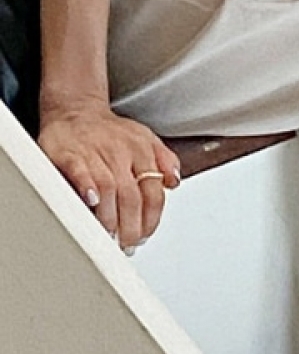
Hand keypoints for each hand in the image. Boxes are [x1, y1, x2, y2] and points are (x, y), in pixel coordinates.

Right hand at [38, 104, 181, 249]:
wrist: (74, 110)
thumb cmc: (110, 132)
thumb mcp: (146, 140)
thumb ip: (165, 161)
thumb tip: (175, 181)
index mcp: (142, 151)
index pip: (153, 193)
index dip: (151, 219)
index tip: (144, 236)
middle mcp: (121, 152)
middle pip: (132, 196)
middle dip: (131, 226)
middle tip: (127, 244)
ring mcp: (95, 152)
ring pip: (109, 189)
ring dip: (111, 217)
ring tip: (109, 236)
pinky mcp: (69, 153)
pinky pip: (81, 172)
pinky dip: (88, 189)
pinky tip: (92, 204)